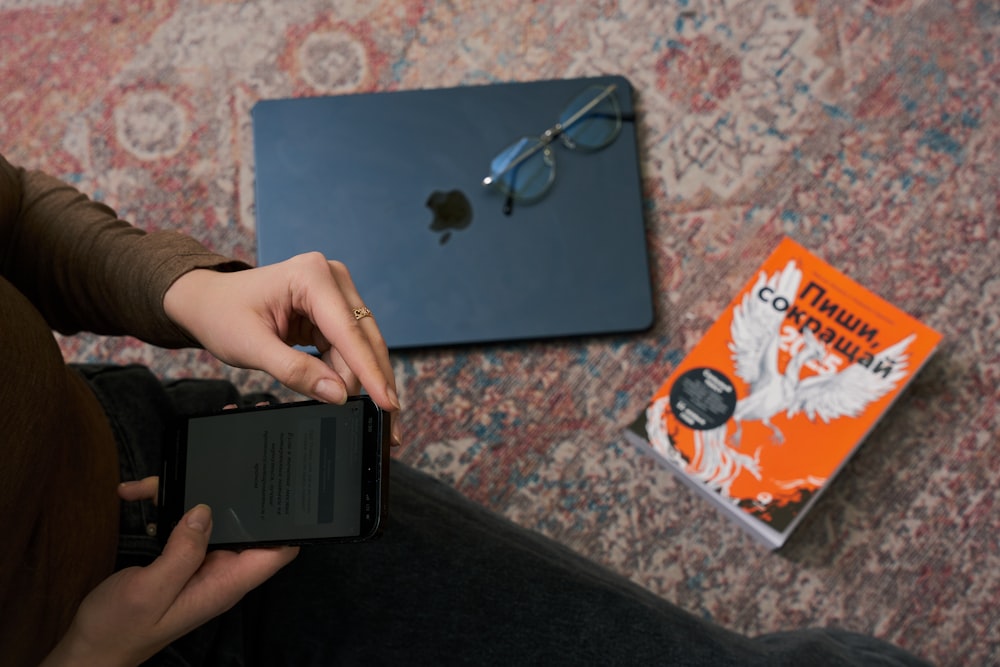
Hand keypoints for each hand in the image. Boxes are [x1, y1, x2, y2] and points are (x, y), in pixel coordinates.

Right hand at [42, 502, 297, 666]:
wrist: (90, 649)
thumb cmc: (118, 628)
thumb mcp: (149, 591)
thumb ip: (182, 553)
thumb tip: (205, 511)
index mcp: (225, 583)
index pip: (278, 552)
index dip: (287, 523)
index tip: (281, 489)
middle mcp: (220, 572)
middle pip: (243, 525)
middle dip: (229, 495)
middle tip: (209, 463)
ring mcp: (201, 565)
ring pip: (209, 519)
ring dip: (187, 497)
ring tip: (156, 481)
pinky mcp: (181, 560)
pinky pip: (183, 528)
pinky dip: (165, 510)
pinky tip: (140, 496)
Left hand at [163, 253, 400, 443]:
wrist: (207, 301)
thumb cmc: (222, 315)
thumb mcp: (252, 347)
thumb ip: (295, 371)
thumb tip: (338, 394)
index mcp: (311, 276)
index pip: (348, 331)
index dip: (370, 371)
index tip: (387, 403)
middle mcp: (331, 278)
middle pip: (364, 337)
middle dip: (375, 379)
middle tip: (390, 420)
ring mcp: (334, 292)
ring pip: (361, 345)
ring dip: (362, 378)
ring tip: (369, 413)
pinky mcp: (332, 310)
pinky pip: (349, 346)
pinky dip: (349, 371)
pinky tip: (350, 393)